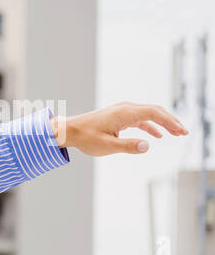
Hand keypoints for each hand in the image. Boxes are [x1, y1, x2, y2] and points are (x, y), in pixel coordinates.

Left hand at [52, 101, 186, 156]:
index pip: (154, 113)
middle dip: (171, 121)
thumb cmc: (86, 138)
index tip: (181, 131)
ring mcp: (122, 111)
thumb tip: (147, 146)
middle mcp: (126, 108)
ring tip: (176, 134)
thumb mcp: (107, 146)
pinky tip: (157, 135)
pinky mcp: (119, 116)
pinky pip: (140, 118)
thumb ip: (128, 146)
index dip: (170, 121)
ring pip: (149, 114)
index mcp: (125, 113)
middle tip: (184, 133)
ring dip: (163, 123)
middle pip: (155, 111)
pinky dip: (150, 125)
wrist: (69, 131)